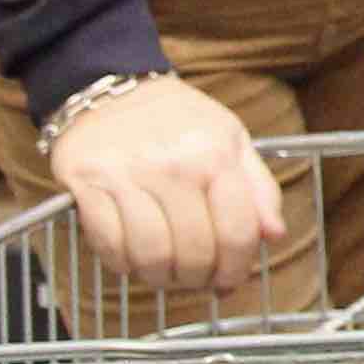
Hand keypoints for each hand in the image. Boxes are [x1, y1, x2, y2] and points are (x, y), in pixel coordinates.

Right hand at [47, 74, 286, 292]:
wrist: (108, 85)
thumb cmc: (175, 118)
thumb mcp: (230, 138)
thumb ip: (258, 188)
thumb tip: (275, 234)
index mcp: (215, 154)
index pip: (238, 233)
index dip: (237, 268)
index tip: (230, 278)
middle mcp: (174, 165)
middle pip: (195, 253)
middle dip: (198, 278)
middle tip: (194, 277)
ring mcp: (128, 176)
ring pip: (152, 257)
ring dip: (161, 278)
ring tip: (164, 271)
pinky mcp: (88, 184)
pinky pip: (110, 247)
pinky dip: (123, 263)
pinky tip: (132, 255)